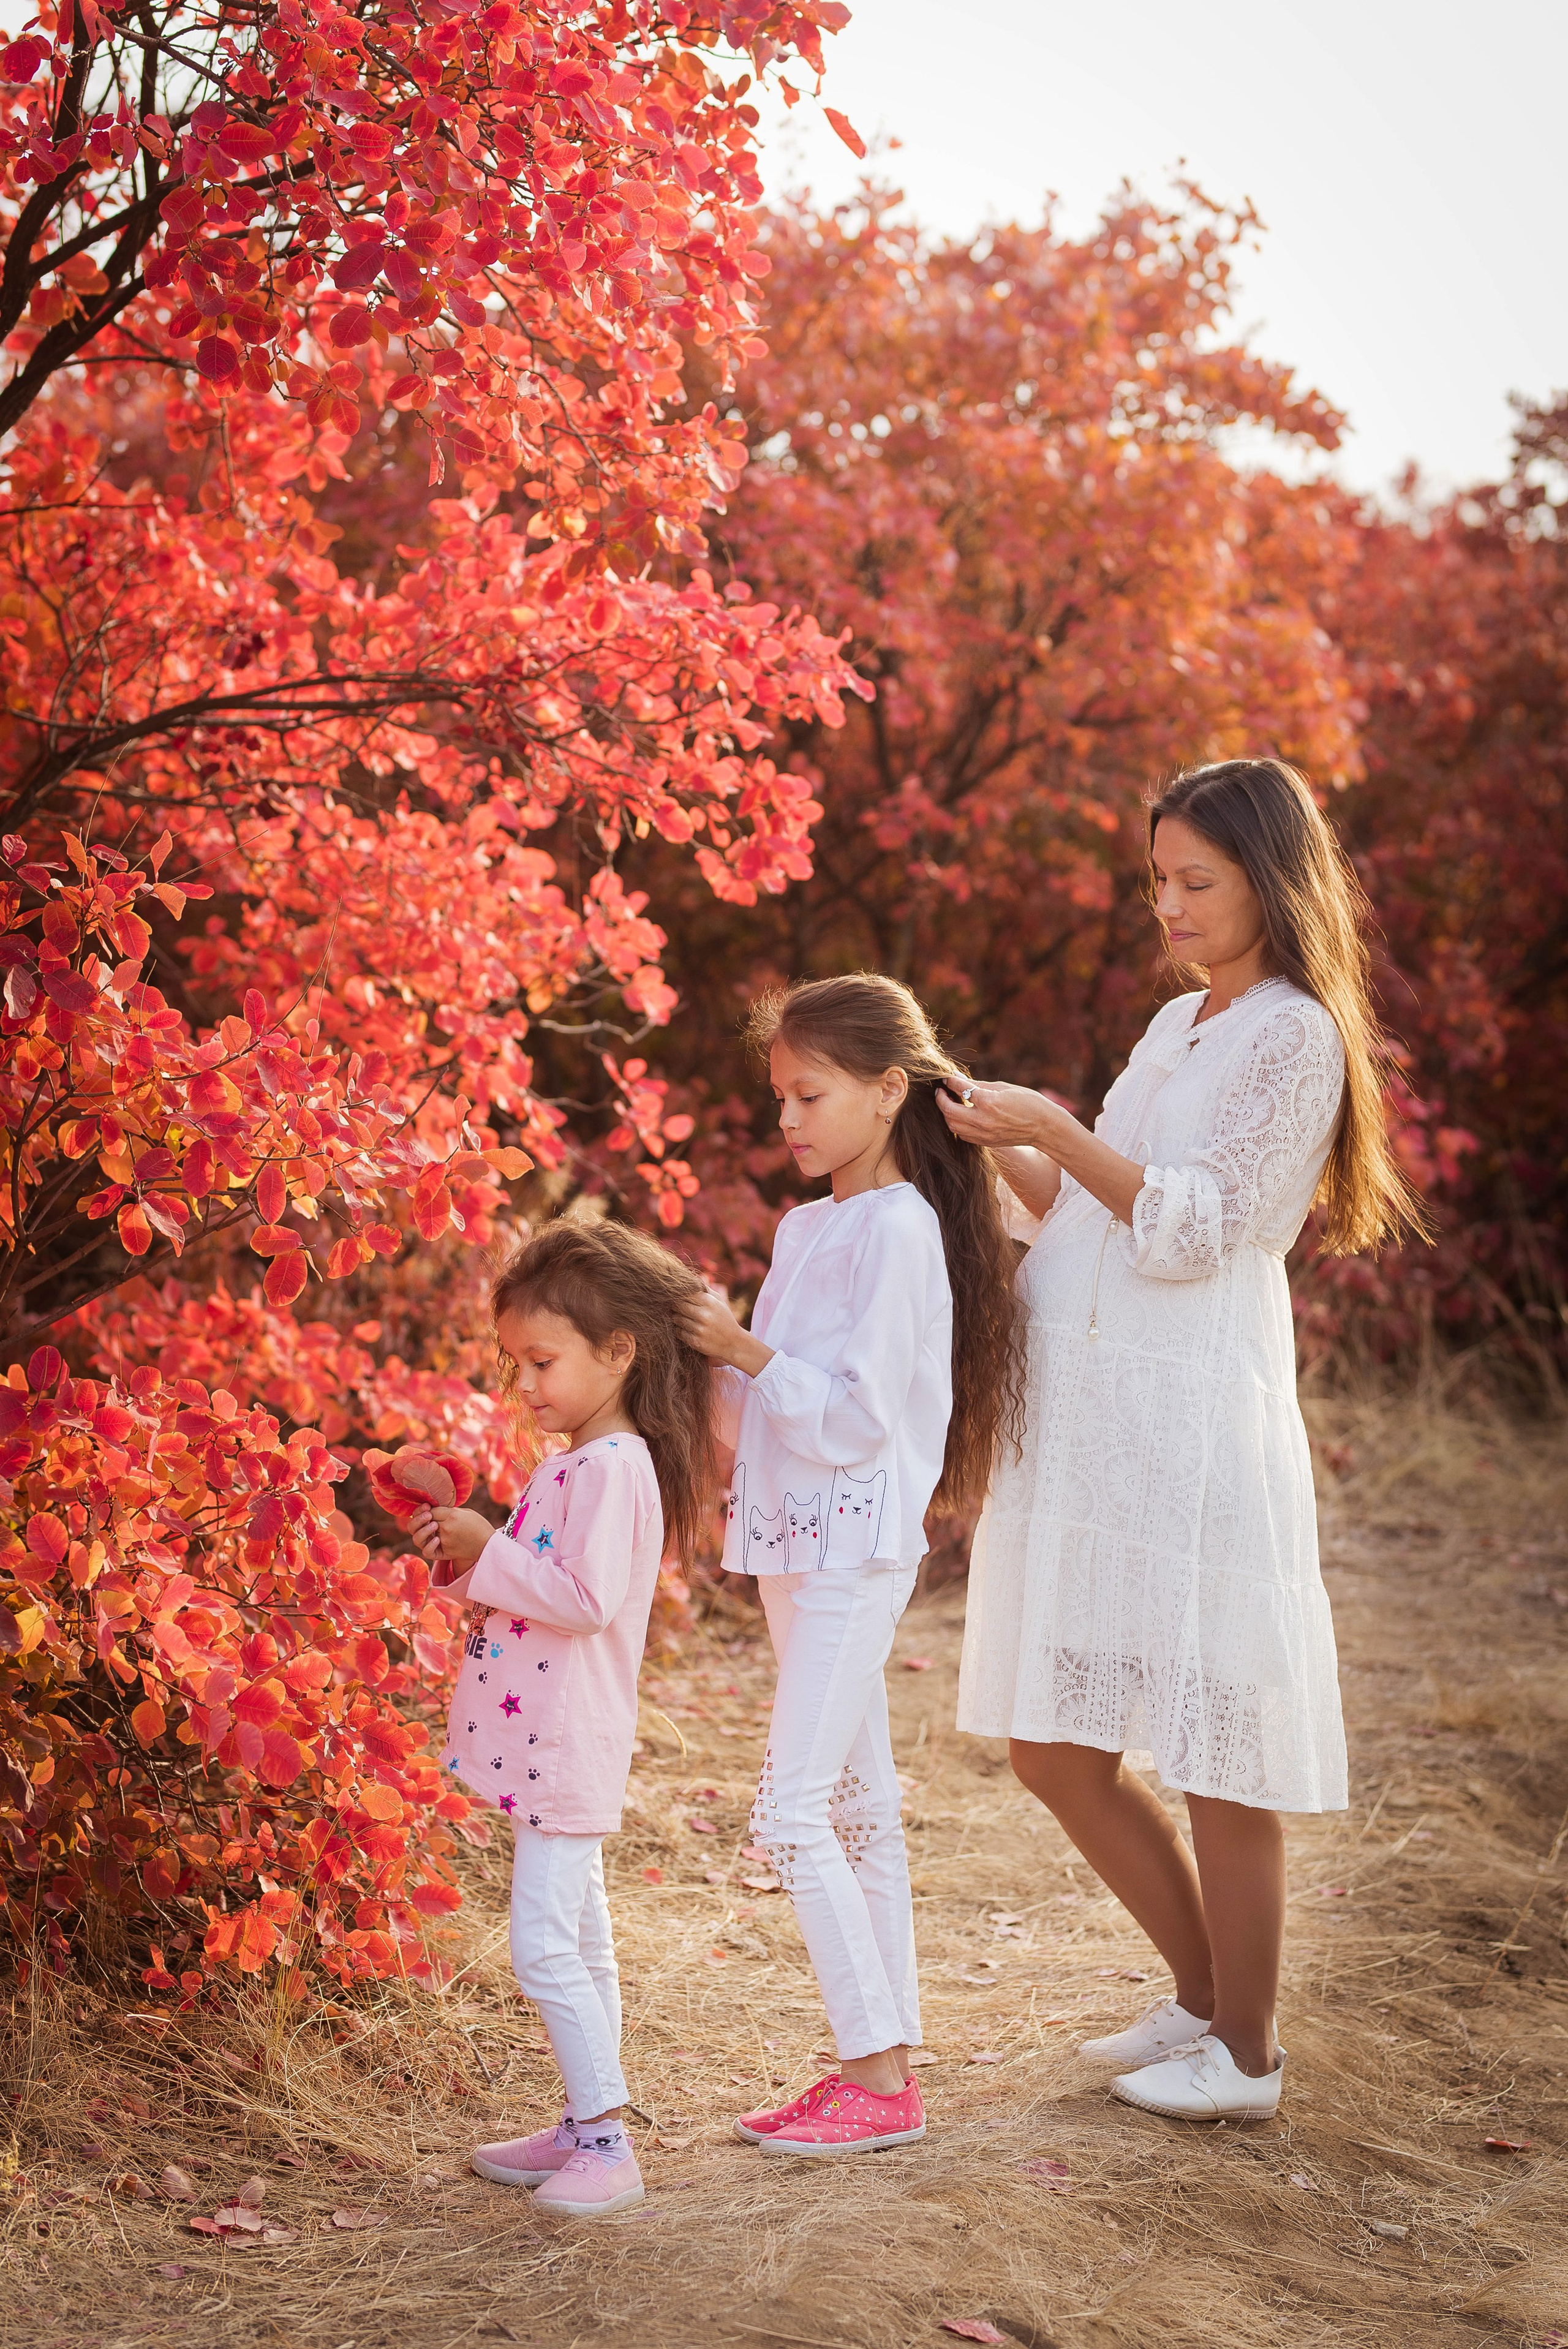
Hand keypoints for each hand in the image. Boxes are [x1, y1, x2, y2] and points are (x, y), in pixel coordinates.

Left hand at [409, 1501, 493, 1573]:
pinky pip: (427, 1551)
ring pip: (420, 1536)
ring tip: (432, 1528)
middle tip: (429, 1517)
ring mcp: (444, 1541)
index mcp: (452, 1515)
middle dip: (422, 1518)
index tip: (434, 1510)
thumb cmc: (479, 1526)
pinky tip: (435, 1540)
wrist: (489, 1545)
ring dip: (422, 1530)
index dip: (429, 1509)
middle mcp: (446, 1528)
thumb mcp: (466, 1512)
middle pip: (424, 1521)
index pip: (431, 1510)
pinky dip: (427, 1545)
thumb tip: (435, 1509)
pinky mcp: (445, 1553)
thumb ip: (449, 1511)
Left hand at [675, 1285, 773, 1378]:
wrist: (734, 1343)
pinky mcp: (696, 1342)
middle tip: (673, 1306)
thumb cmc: (725, 1319)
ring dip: (676, 1317)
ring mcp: (700, 1330)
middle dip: (674, 1305)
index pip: (686, 1293)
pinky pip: (679, 1332)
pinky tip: (684, 1328)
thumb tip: (691, 1278)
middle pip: (678, 1305)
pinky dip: (679, 1329)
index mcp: (710, 1303)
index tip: (676, 1295)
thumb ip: (706, 1289)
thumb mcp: (719, 1302)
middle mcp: (704, 1315)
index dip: (679, 1294)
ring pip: (677, 1319)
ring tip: (680, 1317)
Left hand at [937, 1078, 1064, 1151]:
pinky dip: (957, 1124)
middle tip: (940, 1091)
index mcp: (989, 1102)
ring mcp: (983, 1134)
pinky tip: (960, 1115)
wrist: (1044, 1127)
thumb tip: (957, 1077)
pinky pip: (962, 1134)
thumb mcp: (1003, 1087)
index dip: (950, 1081)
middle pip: (948, 1110)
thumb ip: (977, 1084)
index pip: (960, 1089)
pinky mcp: (985, 1142)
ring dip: (946, 1113)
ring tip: (949, 1102)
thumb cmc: (1027, 1102)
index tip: (946, 1077)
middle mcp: (983, 1120)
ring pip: (952, 1125)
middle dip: (941, 1099)